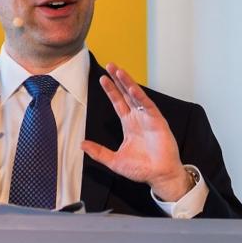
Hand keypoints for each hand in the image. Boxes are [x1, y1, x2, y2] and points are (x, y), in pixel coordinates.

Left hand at [81, 63, 192, 201]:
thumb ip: (99, 152)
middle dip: (118, 80)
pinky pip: (148, 105)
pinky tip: (132, 88)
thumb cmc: (142, 169)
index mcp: (128, 123)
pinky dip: (140, 96)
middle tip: (110, 65)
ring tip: (119, 71)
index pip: (118, 102)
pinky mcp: (157, 121)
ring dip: (128, 83)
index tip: (103, 79)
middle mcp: (137, 117)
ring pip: (136, 96)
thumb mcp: (115, 161)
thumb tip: (82, 144)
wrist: (159, 177)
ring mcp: (148, 118)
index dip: (111, 90)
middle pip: (126, 94)